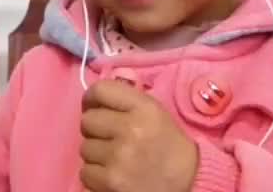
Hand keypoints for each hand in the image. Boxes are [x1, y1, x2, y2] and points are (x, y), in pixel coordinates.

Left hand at [80, 79, 197, 191]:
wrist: (188, 181)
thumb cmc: (166, 142)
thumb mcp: (153, 111)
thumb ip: (126, 99)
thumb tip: (94, 96)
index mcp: (143, 107)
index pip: (101, 90)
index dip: (91, 97)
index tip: (92, 105)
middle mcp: (130, 129)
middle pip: (87, 120)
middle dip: (94, 127)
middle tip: (107, 134)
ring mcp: (119, 157)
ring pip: (84, 147)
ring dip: (95, 152)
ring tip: (113, 155)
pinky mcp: (111, 182)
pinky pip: (85, 172)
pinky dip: (95, 173)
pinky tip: (112, 171)